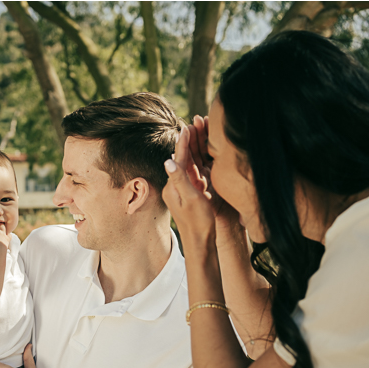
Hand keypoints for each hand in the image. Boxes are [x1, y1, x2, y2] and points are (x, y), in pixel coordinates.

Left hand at [162, 125, 217, 245]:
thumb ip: (181, 180)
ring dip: (189, 150)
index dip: (183, 143)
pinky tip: (196, 156)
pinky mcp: (187, 196)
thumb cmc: (199, 223)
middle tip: (191, 124)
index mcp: (174, 187)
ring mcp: (180, 192)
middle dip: (186, 143)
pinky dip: (193, 161)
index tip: (186, 126)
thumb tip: (168, 161)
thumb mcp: (191, 200)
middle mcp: (174, 188)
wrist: (200, 243)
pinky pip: (189, 174)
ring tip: (194, 134)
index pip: (178, 160)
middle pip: (180, 160)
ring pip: (185, 166)